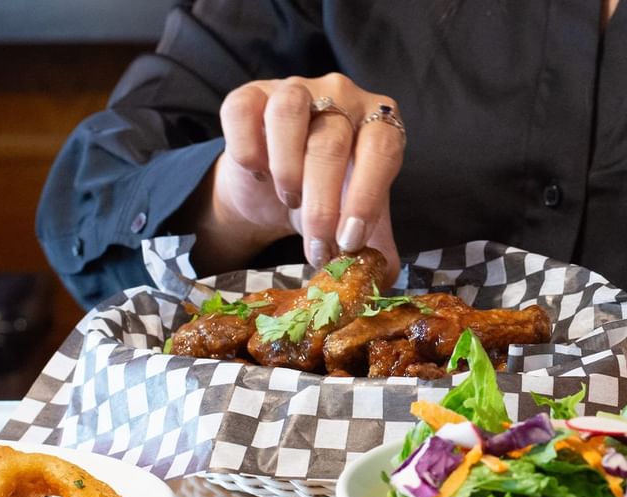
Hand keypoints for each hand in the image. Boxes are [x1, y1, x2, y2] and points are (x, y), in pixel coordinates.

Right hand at [203, 73, 403, 278]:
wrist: (273, 186)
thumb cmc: (325, 196)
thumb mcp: (354, 218)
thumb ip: (374, 244)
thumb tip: (383, 277)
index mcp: (379, 121)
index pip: (382, 149)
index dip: (366, 197)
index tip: (350, 240)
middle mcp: (342, 94)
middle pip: (332, 141)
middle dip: (322, 204)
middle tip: (317, 245)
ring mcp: (295, 88)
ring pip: (290, 113)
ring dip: (287, 168)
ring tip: (289, 200)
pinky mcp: (250, 93)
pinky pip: (243, 111)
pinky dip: (248, 149)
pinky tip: (258, 173)